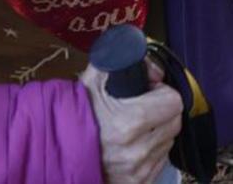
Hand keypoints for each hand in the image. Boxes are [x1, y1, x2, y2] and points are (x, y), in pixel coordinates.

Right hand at [80, 64, 181, 183]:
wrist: (57, 150)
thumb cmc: (76, 115)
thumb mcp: (94, 80)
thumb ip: (125, 62)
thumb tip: (156, 71)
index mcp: (130, 122)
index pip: (173, 102)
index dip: (162, 92)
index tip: (149, 92)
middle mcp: (138, 149)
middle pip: (175, 122)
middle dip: (162, 111)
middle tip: (143, 107)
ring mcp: (139, 170)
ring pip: (169, 141)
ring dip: (158, 131)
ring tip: (134, 127)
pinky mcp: (138, 183)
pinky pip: (160, 161)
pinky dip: (151, 150)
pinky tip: (132, 144)